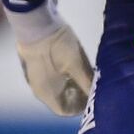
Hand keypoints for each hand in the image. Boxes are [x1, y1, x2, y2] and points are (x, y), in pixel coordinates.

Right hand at [6, 0, 93, 115]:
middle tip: (96, 84)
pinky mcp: (38, 63)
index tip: (95, 98)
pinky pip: (54, 76)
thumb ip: (87, 82)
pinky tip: (80, 64)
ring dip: (74, 83)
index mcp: (47, 93)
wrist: (36, 23)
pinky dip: (66, 74)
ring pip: (59, 86)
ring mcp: (37, 76)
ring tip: (91, 74)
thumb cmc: (57, 47)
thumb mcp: (77, 65)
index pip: (64, 110)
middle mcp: (40, 88)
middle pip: (62, 99)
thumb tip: (98, 96)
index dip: (80, 107)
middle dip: (79, 94)